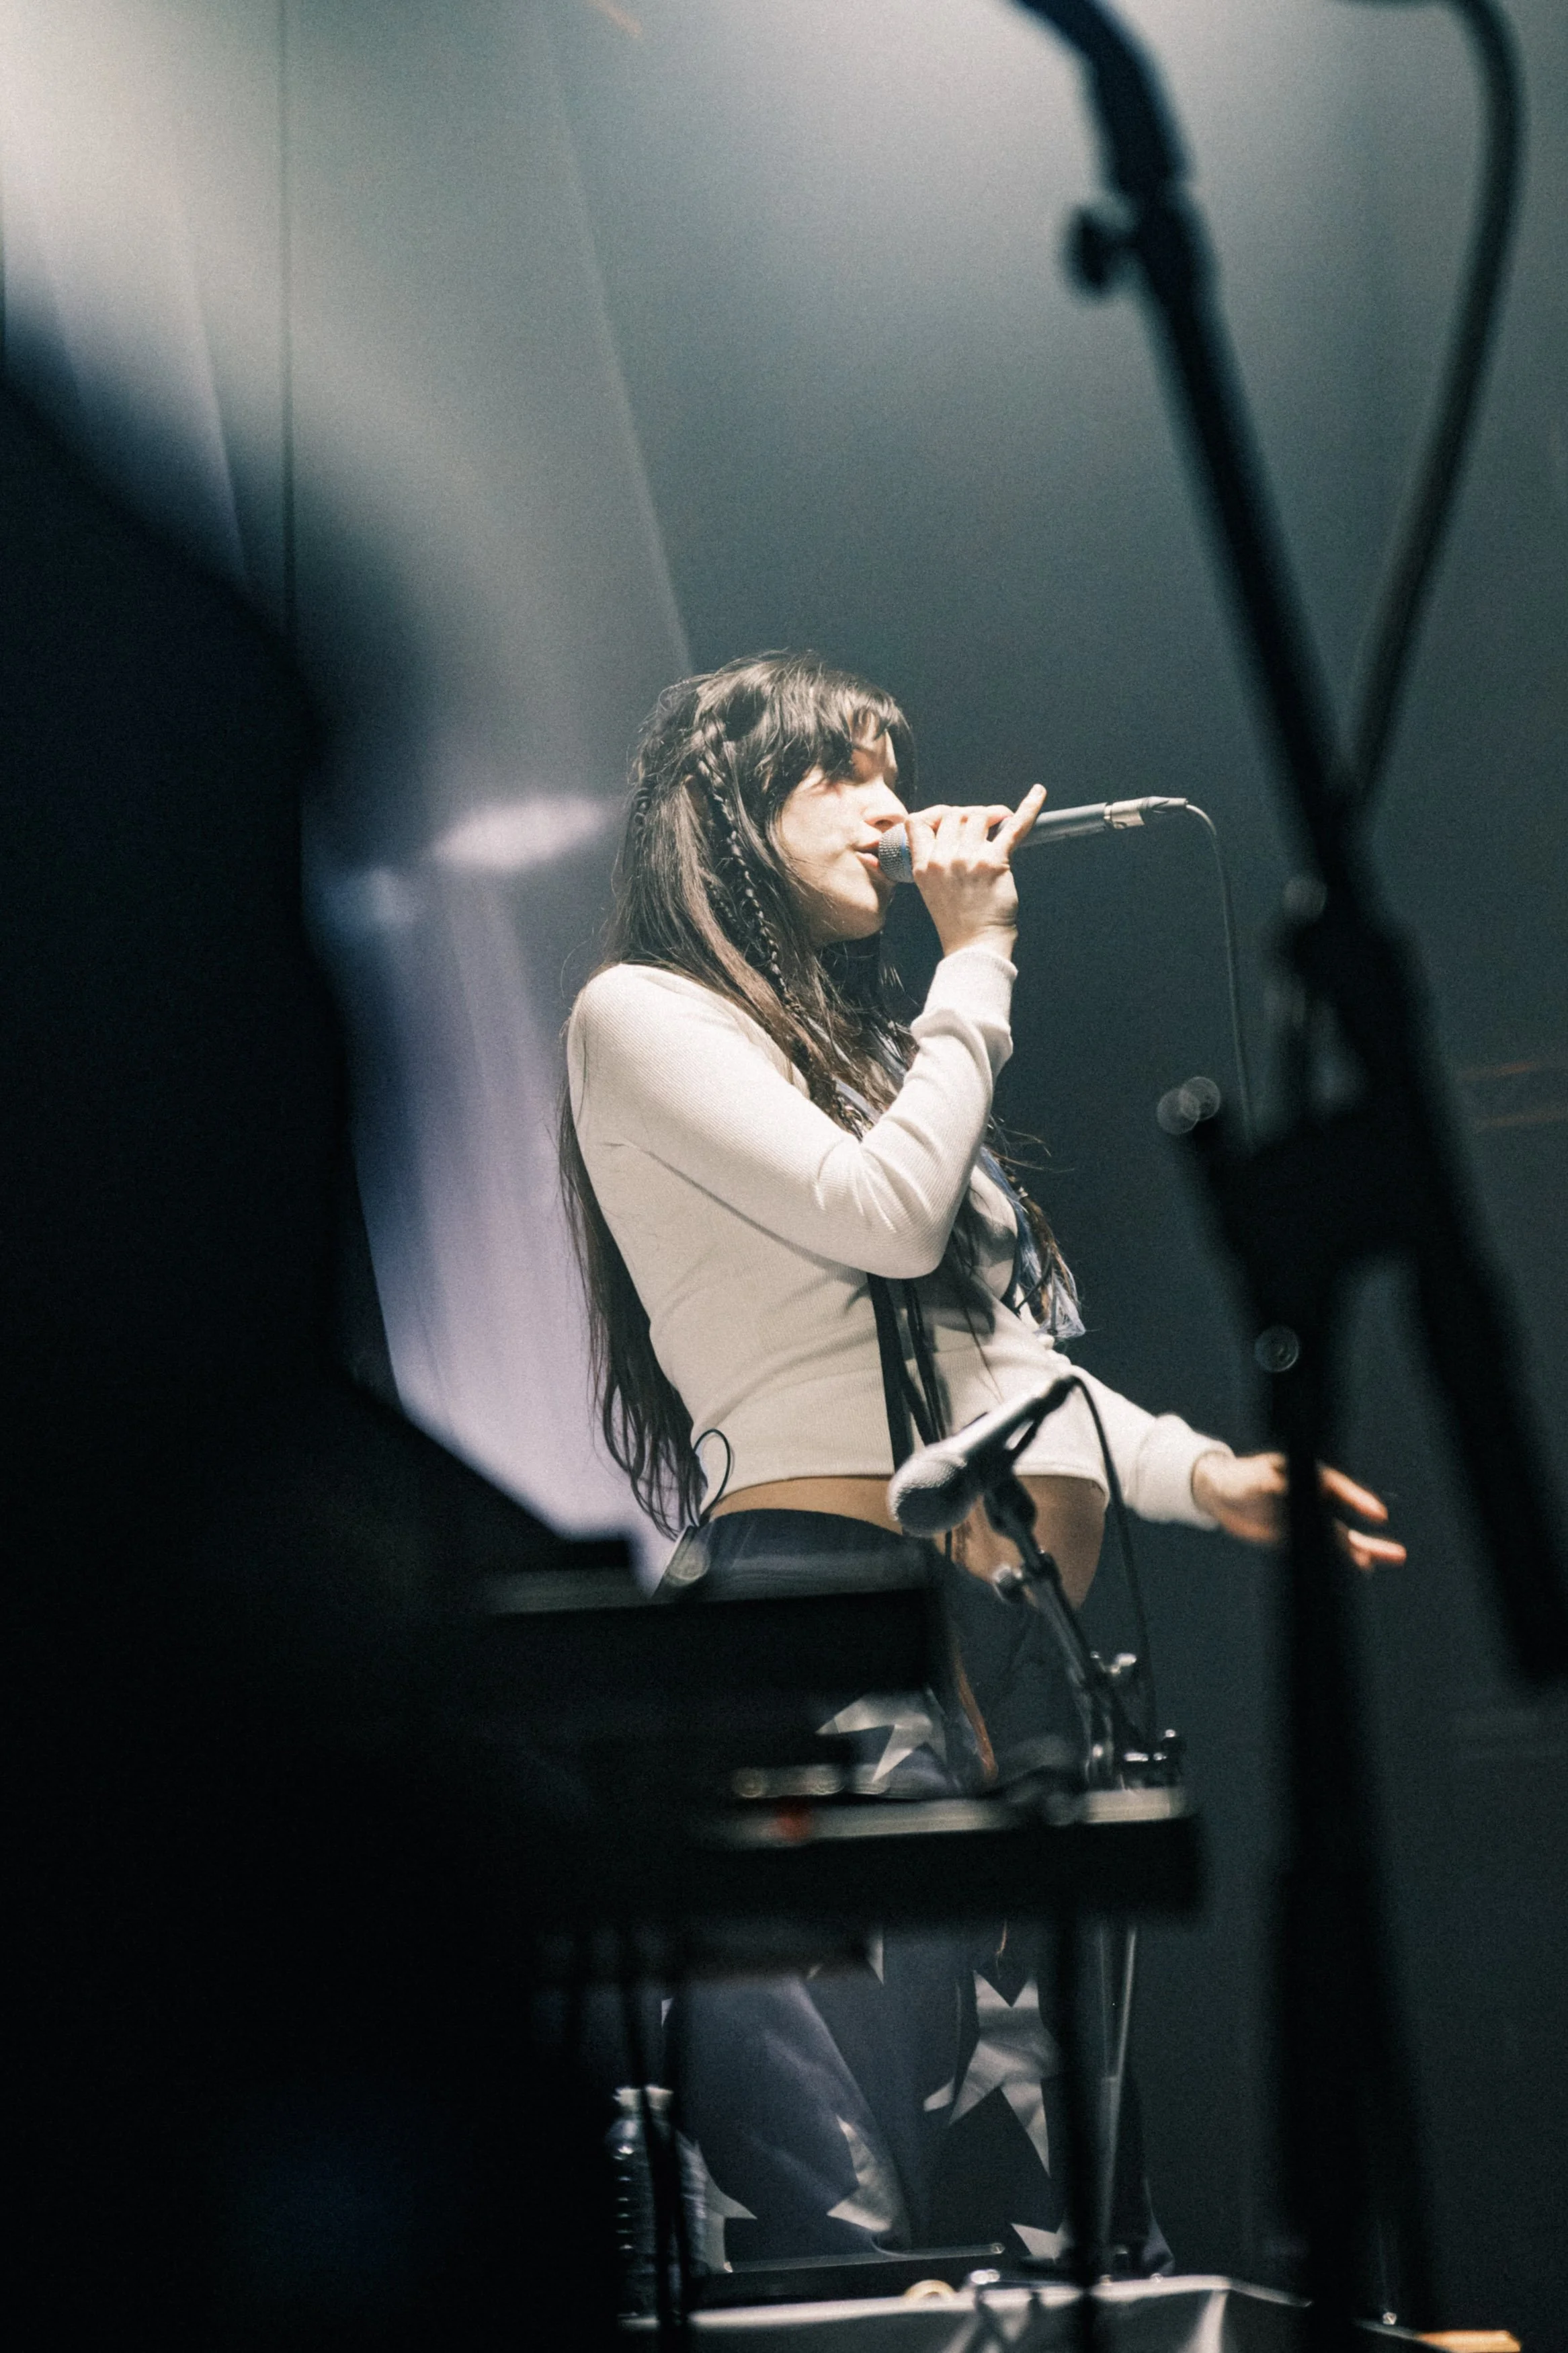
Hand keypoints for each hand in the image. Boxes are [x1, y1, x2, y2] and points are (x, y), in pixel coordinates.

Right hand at [906, 783, 1047, 959]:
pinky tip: (1038, 793)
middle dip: (970, 814)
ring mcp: (968, 859)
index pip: (918, 822)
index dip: (936, 814)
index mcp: (922, 866)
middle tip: (985, 824)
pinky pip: (1014, 827)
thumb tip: (957, 830)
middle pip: (954, 814)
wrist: (975, 946)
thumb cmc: (959, 921)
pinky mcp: (994, 862)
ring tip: (1001, 821)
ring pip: (978, 816)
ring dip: (992, 815)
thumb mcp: (932, 889)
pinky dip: (1029, 808)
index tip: (951, 819)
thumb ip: (936, 860)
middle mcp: (942, 859)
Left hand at [1190, 1449, 1405, 1571]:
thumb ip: (1277, 1491)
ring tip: (1391, 1558)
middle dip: (1370, 1534)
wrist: (1219, 1493)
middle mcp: (1311, 1497)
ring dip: (1361, 1549)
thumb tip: (1298, 1499)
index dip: (1358, 1500)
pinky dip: (1340, 1556)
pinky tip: (1361, 1565)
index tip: (1377, 1514)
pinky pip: (1322, 1547)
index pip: (1337, 1488)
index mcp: (1305, 1476)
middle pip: (1346, 1517)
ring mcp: (1306, 1517)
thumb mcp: (1256, 1482)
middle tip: (1397, 1552)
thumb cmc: (1238, 1479)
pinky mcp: (1296, 1534)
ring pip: (1339, 1535)